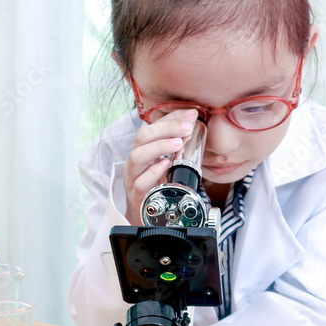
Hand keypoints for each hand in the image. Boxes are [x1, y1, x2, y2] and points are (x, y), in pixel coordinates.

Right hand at [123, 108, 198, 224]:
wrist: (143, 210)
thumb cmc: (155, 182)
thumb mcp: (165, 160)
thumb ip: (176, 142)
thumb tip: (191, 122)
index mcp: (141, 148)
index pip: (152, 126)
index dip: (171, 118)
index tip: (191, 114)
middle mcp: (135, 160)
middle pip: (142, 137)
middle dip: (166, 129)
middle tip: (187, 128)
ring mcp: (133, 177)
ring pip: (137, 157)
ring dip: (159, 147)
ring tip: (178, 143)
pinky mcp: (136, 195)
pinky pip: (140, 182)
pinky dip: (153, 172)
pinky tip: (165, 165)